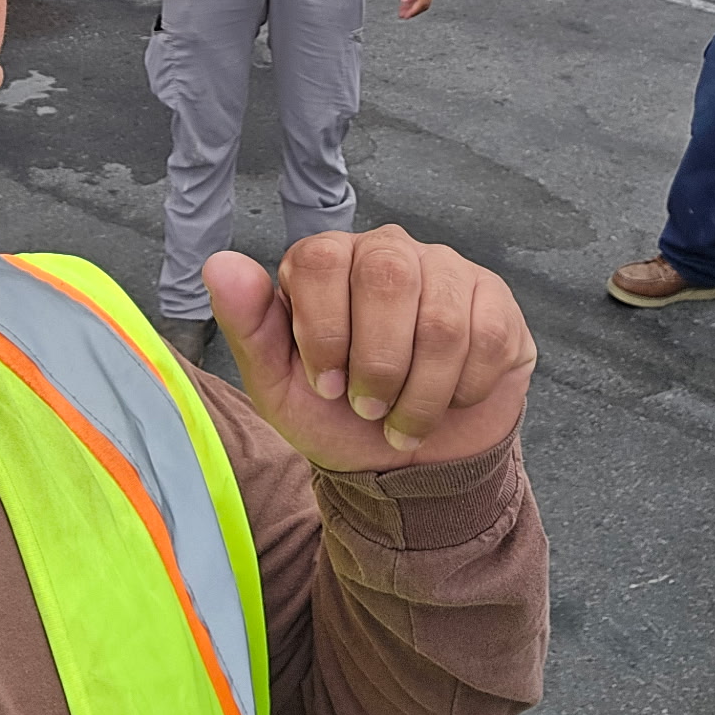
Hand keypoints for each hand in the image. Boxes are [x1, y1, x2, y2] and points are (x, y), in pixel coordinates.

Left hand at [203, 228, 535, 466]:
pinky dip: (463, 392)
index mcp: (326, 260)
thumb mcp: (279, 387)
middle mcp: (387, 249)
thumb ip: (249, 326)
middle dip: (377, 364)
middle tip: (369, 408)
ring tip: (404, 421)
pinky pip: (488, 337)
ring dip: (420, 394)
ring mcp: (446, 268)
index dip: (324, 331)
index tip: (326, 385)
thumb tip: (218, 263)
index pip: (320, 259)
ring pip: (441, 318)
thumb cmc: (339, 417)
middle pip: (385, 277)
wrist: (411, 466)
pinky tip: (449, 402)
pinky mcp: (495, 299)